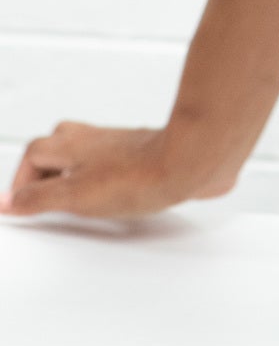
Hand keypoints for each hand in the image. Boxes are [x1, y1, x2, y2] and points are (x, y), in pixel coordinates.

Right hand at [0, 121, 239, 220]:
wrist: (192, 163)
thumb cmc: (138, 176)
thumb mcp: (74, 195)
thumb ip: (37, 199)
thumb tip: (5, 202)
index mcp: (72, 143)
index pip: (34, 154)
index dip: (23, 181)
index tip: (19, 205)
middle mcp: (95, 140)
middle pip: (59, 147)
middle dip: (47, 173)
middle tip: (42, 199)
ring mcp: (122, 147)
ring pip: (88, 156)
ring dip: (77, 177)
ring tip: (74, 202)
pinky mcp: (147, 158)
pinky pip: (118, 167)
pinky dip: (107, 182)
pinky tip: (115, 200)